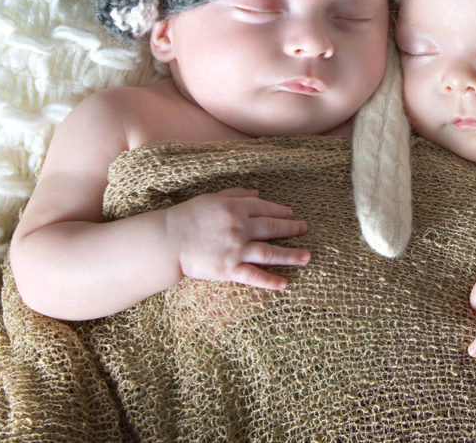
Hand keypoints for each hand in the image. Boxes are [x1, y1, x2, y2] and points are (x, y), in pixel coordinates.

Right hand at [165, 187, 309, 289]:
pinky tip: (284, 284)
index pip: (265, 208)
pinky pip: (254, 276)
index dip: (281, 211)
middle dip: (292, 229)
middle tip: (305, 229)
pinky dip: (270, 281)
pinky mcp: (229, 269)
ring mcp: (236, 249)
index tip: (291, 214)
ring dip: (291, 255)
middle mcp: (240, 228)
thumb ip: (235, 194)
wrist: (168, 241)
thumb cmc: (187, 217)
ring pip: (270, 253)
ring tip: (307, 257)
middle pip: (273, 228)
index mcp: (236, 208)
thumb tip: (257, 192)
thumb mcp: (211, 198)